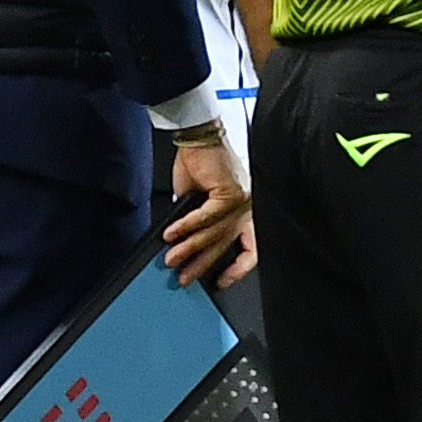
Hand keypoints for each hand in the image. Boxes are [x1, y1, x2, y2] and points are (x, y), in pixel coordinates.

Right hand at [165, 137, 252, 285]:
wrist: (198, 138)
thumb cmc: (199, 165)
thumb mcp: (196, 202)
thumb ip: (197, 224)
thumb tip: (184, 247)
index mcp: (243, 211)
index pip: (251, 247)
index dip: (238, 268)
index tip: (222, 282)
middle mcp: (247, 208)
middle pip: (226, 244)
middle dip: (202, 264)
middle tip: (185, 277)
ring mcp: (242, 202)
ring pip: (214, 234)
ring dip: (189, 248)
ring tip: (171, 259)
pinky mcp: (230, 193)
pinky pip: (206, 218)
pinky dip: (186, 227)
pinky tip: (171, 235)